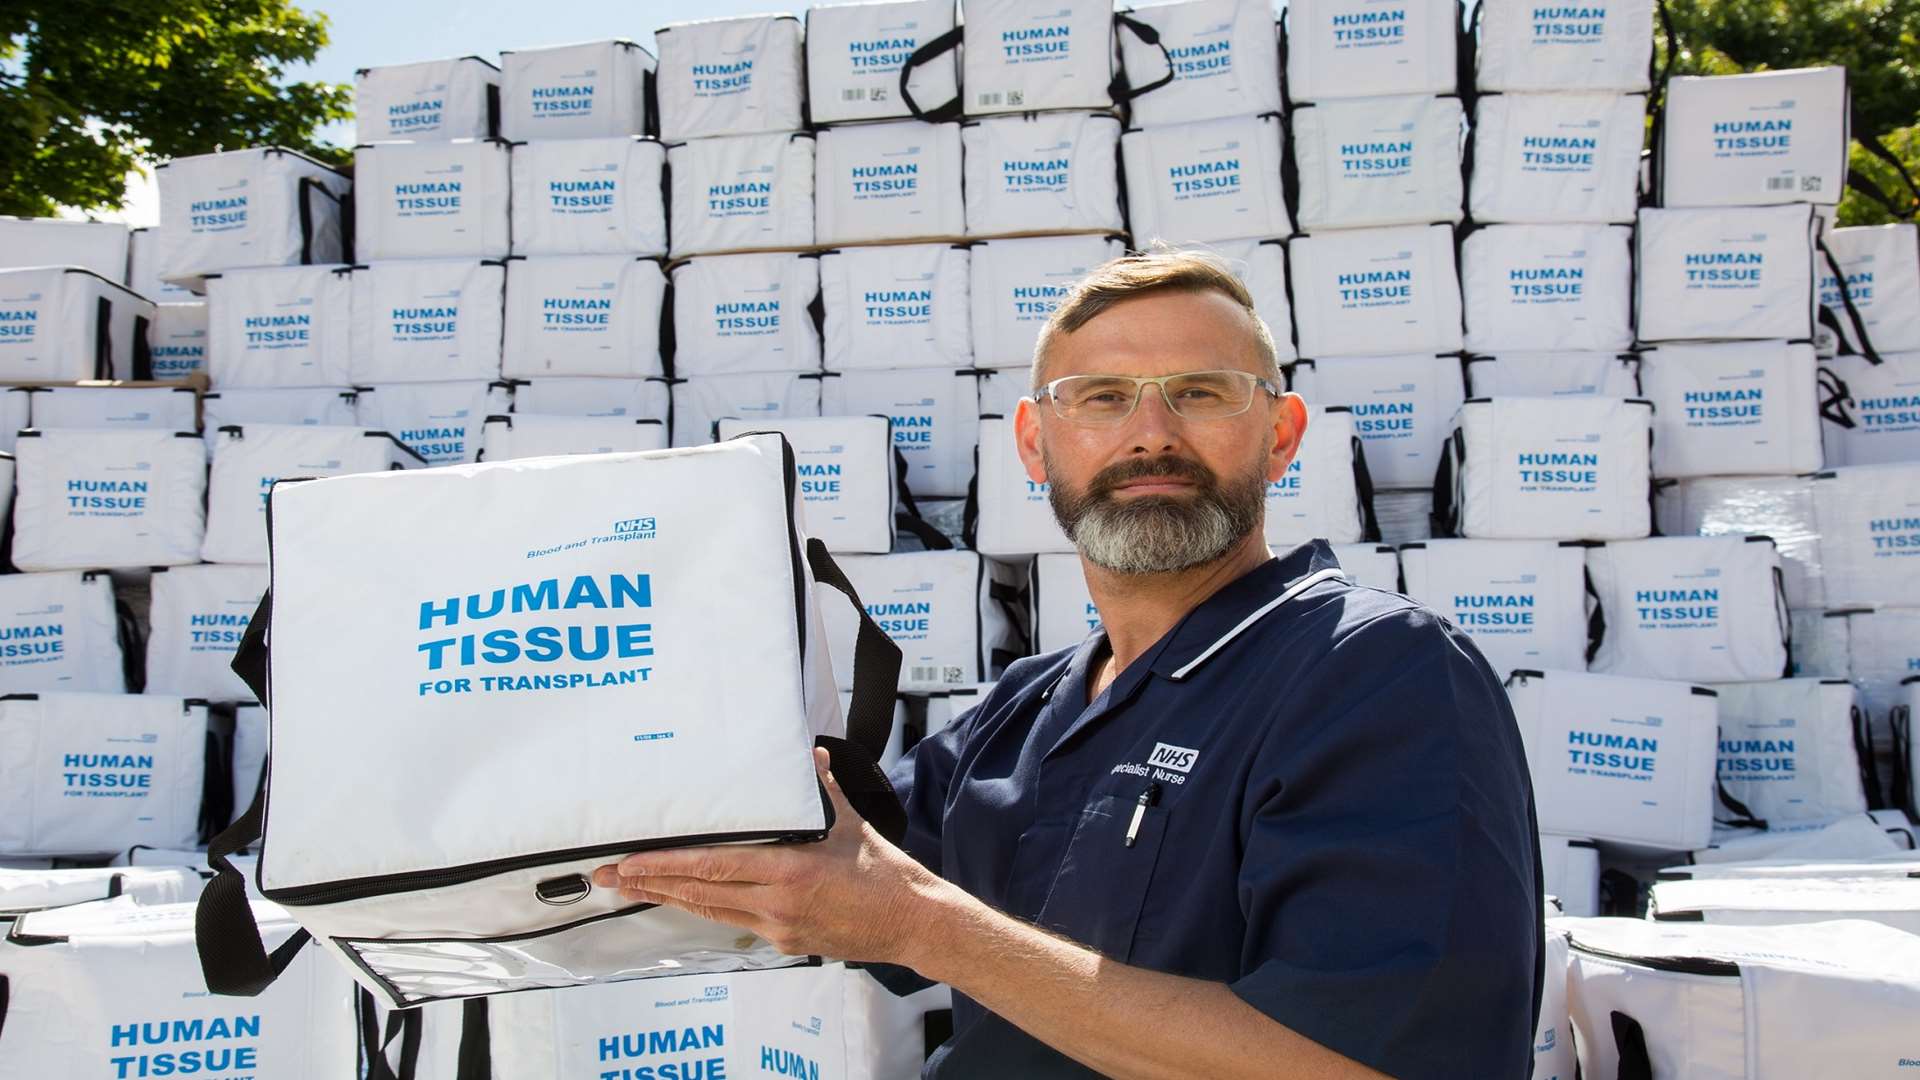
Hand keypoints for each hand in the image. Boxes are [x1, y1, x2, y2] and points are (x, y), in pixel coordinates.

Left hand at [591, 747, 949, 965]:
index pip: (712, 868)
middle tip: (608, 877)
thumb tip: (810, 755)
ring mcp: (778, 928)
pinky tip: (687, 899)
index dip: (665, 867)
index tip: (630, 863)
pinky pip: (735, 922)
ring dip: (669, 899)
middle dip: (648, 885)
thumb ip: (822, 788)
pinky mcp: (785, 943)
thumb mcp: (850, 823)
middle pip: (698, 894)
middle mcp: (776, 905)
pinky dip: (707, 907)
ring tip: (632, 890)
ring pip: (710, 912)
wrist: (912, 922)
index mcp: (789, 871)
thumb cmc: (885, 874)